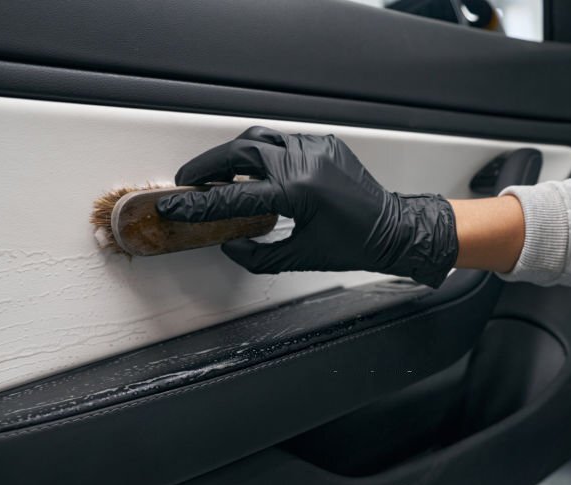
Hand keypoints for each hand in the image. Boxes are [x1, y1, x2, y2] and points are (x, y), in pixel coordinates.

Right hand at [157, 127, 457, 286]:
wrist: (394, 230)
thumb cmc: (354, 247)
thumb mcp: (299, 257)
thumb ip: (255, 255)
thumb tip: (227, 243)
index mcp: (298, 193)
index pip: (235, 197)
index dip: (200, 203)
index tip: (176, 204)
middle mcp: (305, 162)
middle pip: (240, 151)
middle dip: (208, 165)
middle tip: (189, 180)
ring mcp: (315, 148)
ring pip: (261, 139)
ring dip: (234, 155)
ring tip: (218, 174)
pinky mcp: (324, 143)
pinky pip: (285, 143)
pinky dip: (266, 155)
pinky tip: (258, 172)